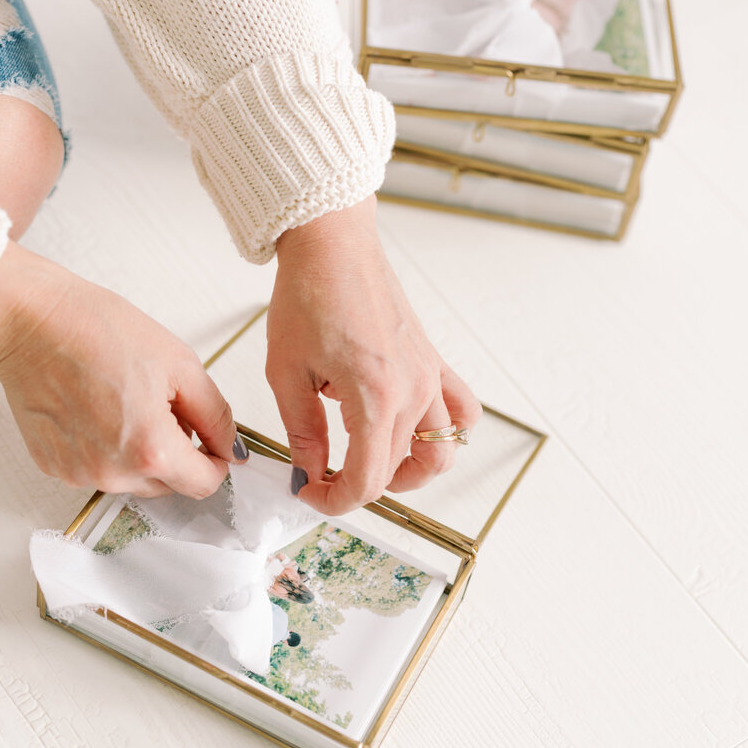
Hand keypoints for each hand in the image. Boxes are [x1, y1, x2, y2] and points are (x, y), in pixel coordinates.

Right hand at [0, 242, 240, 497]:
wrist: (32, 320)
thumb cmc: (98, 331)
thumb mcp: (181, 365)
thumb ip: (215, 415)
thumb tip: (232, 449)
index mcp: (150, 450)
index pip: (203, 485)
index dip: (215, 461)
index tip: (211, 441)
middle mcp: (112, 473)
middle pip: (168, 486)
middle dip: (178, 454)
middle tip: (163, 406)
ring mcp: (78, 474)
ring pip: (133, 481)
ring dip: (142, 454)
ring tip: (126, 403)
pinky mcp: (53, 467)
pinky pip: (98, 470)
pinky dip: (107, 450)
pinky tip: (97, 410)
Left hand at [267, 196, 481, 514]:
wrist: (333, 246)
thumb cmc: (308, 295)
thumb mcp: (286, 372)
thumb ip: (302, 431)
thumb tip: (309, 473)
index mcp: (375, 396)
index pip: (368, 480)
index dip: (334, 501)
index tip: (309, 493)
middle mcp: (413, 390)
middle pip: (398, 471)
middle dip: (358, 487)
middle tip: (323, 478)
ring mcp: (430, 376)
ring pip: (441, 453)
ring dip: (409, 472)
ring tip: (370, 462)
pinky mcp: (434, 362)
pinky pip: (461, 412)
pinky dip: (444, 432)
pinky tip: (410, 429)